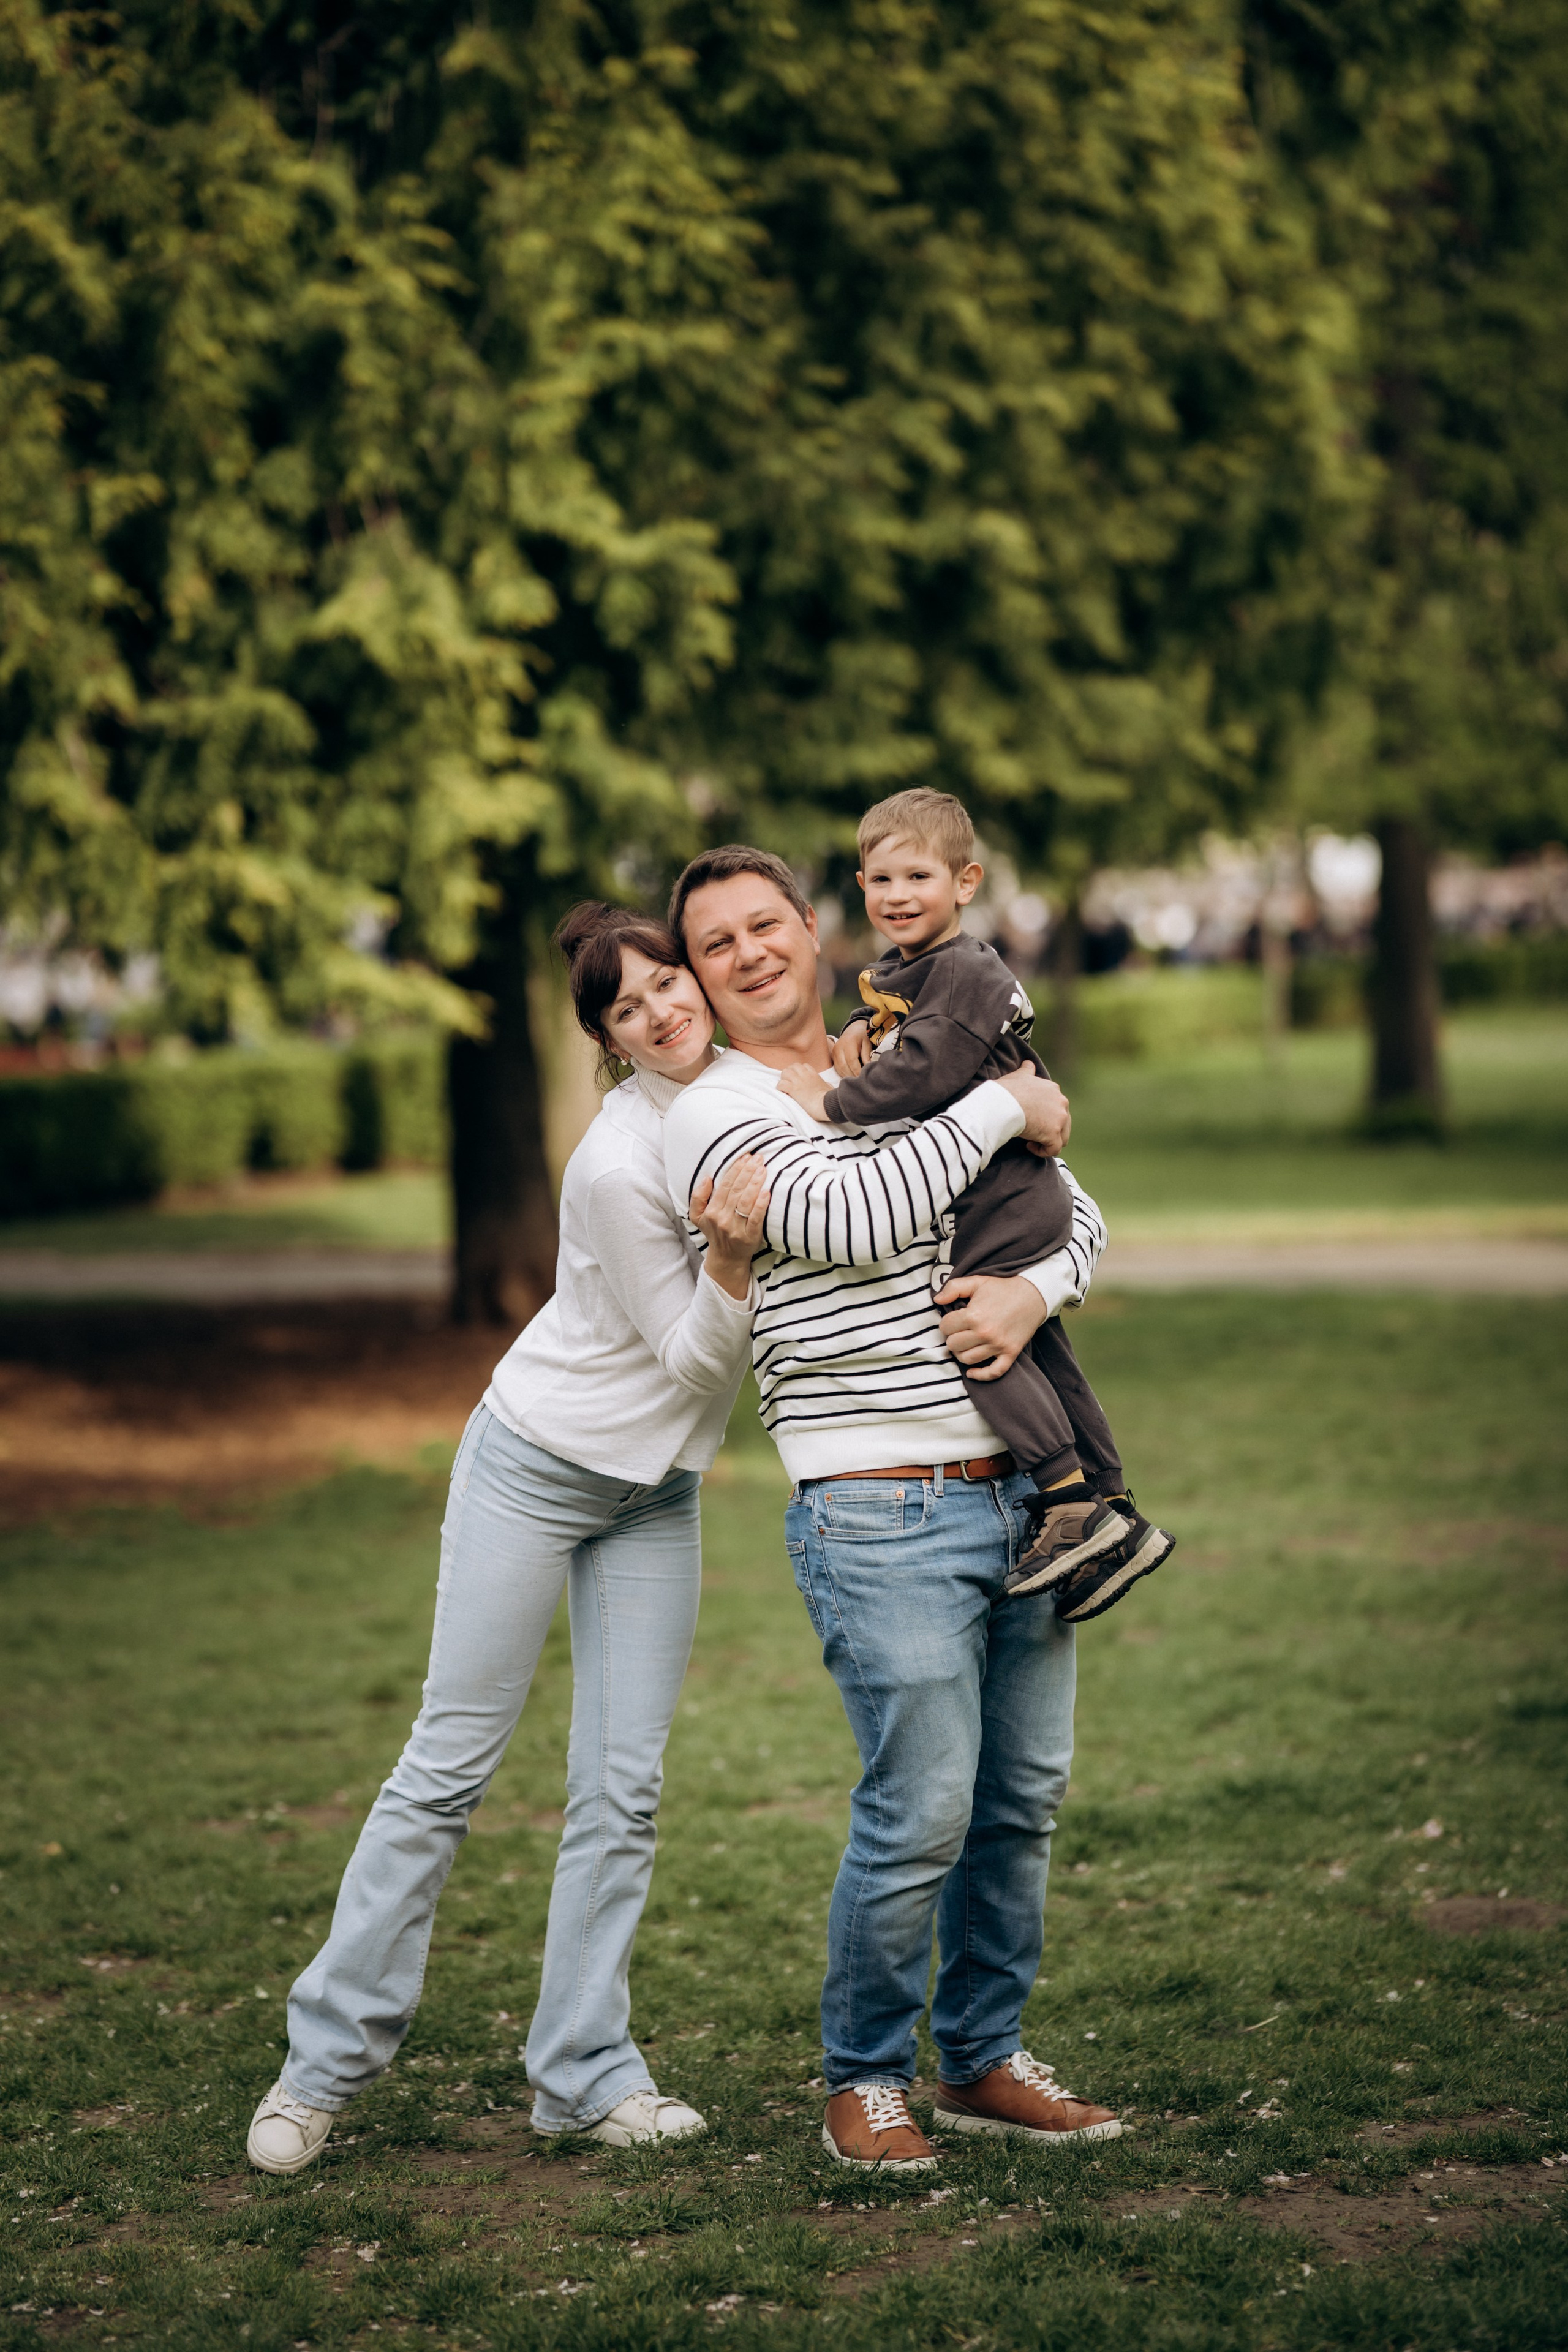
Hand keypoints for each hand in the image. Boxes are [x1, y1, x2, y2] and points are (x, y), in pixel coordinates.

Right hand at [691, 1153, 770, 1298]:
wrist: (727, 1259)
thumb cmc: (715, 1232)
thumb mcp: (698, 1217)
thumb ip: (697, 1197)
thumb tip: (707, 1178)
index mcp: (711, 1211)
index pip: (725, 1185)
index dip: (736, 1169)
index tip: (746, 1157)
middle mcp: (722, 1219)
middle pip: (736, 1190)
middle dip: (748, 1171)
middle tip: (758, 1158)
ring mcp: (736, 1228)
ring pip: (746, 1201)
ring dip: (755, 1182)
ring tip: (763, 1169)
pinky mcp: (750, 1237)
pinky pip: (756, 1218)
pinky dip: (761, 1204)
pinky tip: (767, 1191)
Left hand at [777, 1061, 830, 1120]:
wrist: (826, 1105)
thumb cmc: (829, 1099)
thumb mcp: (829, 1088)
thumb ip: (825, 1084)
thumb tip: (826, 1085)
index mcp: (814, 1075)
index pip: (804, 1066)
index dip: (799, 1071)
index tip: (798, 1078)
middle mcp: (805, 1075)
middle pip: (793, 1066)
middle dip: (790, 1073)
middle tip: (789, 1082)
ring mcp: (798, 1081)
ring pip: (785, 1072)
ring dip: (783, 1079)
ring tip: (785, 1086)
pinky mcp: (793, 1089)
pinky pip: (781, 1084)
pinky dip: (780, 1087)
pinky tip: (783, 1092)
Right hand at [829, 1023, 877, 1077]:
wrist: (853, 1030)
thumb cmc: (862, 1036)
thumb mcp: (867, 1043)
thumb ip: (866, 1055)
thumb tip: (867, 1068)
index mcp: (848, 1043)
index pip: (851, 1060)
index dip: (857, 1071)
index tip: (864, 1078)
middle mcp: (838, 1048)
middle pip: (844, 1066)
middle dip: (853, 1075)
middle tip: (861, 1081)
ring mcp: (834, 1053)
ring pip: (840, 1069)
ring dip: (848, 1076)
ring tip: (857, 1080)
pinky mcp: (833, 1057)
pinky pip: (837, 1069)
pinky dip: (844, 1074)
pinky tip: (852, 1076)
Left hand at [935, 1272, 1049, 1379]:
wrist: (1033, 1295)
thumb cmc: (1002, 1288)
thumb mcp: (976, 1281)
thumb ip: (953, 1287)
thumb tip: (937, 1300)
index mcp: (974, 1316)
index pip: (945, 1327)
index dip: (946, 1322)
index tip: (953, 1319)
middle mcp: (985, 1333)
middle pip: (953, 1345)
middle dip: (952, 1337)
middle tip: (959, 1330)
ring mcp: (998, 1345)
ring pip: (967, 1360)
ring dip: (962, 1353)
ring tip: (965, 1343)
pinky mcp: (1010, 1353)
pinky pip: (994, 1372)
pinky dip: (981, 1375)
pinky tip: (972, 1372)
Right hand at [997, 1068, 1069, 1157]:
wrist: (1003, 1103)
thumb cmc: (1007, 1090)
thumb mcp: (1018, 1075)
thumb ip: (1027, 1071)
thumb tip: (1028, 1063)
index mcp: (1054, 1090)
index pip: (1057, 1107)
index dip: (1046, 1116)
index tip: (1031, 1119)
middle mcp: (1061, 1103)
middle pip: (1063, 1123)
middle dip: (1050, 1129)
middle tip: (1032, 1132)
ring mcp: (1060, 1119)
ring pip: (1061, 1137)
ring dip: (1048, 1141)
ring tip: (1031, 1141)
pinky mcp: (1053, 1134)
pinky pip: (1054, 1149)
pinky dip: (1043, 1151)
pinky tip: (1029, 1146)